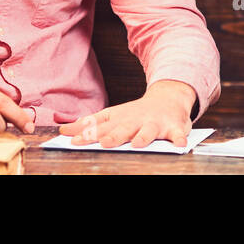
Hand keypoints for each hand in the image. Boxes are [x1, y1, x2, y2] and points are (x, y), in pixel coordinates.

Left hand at [58, 79, 194, 147]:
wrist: (169, 97)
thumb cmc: (135, 113)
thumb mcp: (113, 115)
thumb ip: (89, 124)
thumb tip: (63, 130)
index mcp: (120, 118)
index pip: (101, 127)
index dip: (88, 134)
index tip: (74, 141)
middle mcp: (136, 120)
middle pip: (123, 129)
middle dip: (114, 136)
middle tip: (104, 144)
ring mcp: (155, 123)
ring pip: (149, 131)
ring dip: (143, 136)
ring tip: (138, 144)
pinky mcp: (173, 127)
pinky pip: (177, 134)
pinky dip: (179, 139)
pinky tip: (179, 146)